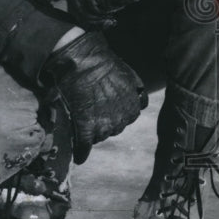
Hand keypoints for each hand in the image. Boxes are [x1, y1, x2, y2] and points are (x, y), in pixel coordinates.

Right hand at [39, 30, 146, 164]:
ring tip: (80, 123)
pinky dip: (81, 151)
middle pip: (113, 128)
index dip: (114, 113)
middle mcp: (123, 118)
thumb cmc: (103, 62)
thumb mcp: (128, 73)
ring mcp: (104, 124)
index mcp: (134, 105)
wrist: (82, 61)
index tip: (105, 108)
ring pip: (99, 136)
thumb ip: (135, 88)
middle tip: (90, 112)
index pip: (126, 117)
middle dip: (103, 122)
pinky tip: (79, 157)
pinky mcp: (85, 127)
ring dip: (92, 132)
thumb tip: (139, 97)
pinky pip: (84, 144)